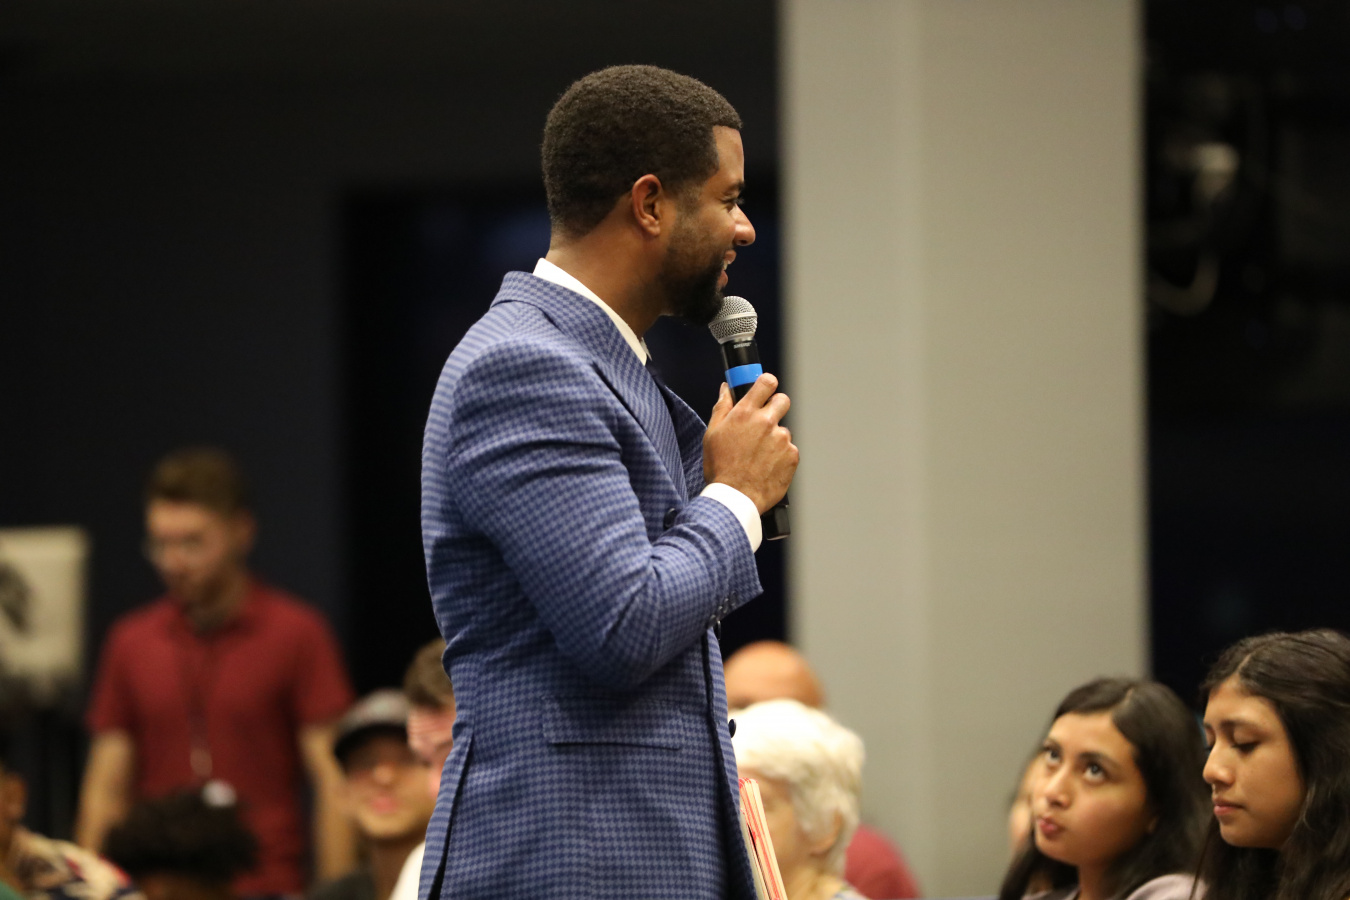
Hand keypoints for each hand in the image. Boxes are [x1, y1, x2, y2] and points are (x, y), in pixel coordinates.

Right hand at [703, 373, 797, 513]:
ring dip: (775, 438)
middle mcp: (767, 422)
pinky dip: (781, 456)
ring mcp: (782, 439)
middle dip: (776, 407)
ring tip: (759, 456)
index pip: (766, 382)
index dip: (766, 384)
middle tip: (764, 422)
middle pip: (783, 400)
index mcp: (746, 413)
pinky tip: (766, 466)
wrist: (736, 498)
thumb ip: (722, 407)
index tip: (765, 389)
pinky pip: (789, 450)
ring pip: (784, 430)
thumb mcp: (712, 434)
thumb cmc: (721, 468)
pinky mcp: (792, 456)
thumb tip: (726, 389)